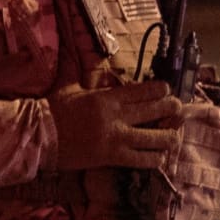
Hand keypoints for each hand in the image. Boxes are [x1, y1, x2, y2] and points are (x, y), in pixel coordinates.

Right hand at [48, 80, 178, 171]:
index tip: (168, 90)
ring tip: (176, 135)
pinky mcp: (112, 158)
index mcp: (108, 97)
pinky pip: (141, 160)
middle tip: (179, 109)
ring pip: (154, 138)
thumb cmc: (55, 110)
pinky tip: (161, 158)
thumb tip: (94, 59)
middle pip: (155, 110)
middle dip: (172, 109)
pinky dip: (154, 159)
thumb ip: (87, 74)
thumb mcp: (72, 86)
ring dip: (169, 136)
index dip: (161, 90)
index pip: (144, 91)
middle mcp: (116, 117)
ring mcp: (116, 139)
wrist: (40, 136)